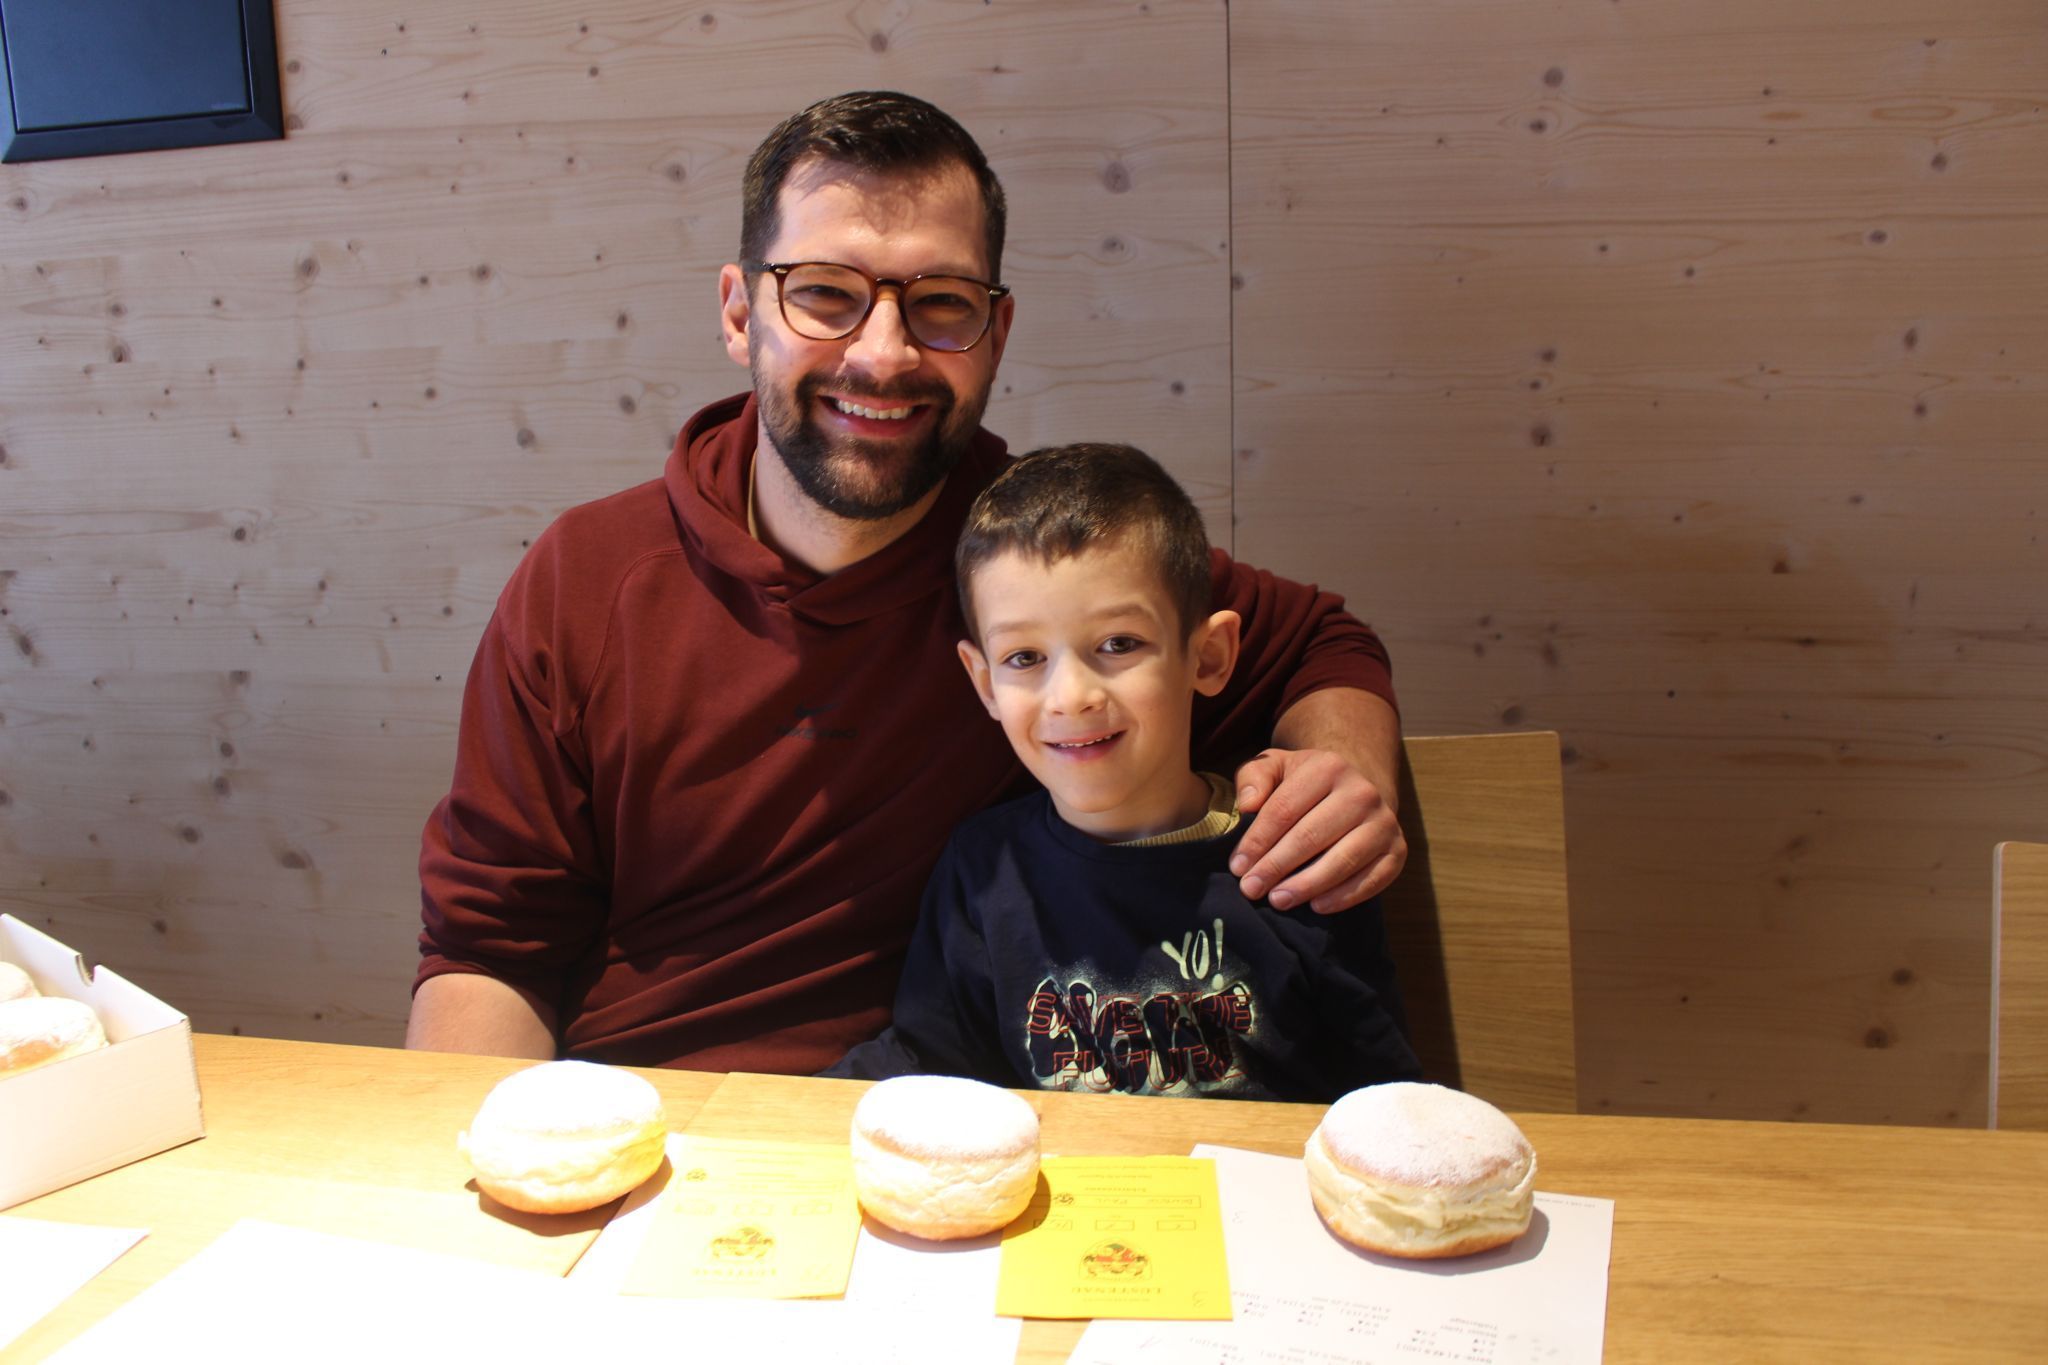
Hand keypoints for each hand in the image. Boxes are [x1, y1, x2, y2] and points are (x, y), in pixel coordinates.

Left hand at [1229, 747, 1405, 913]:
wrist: (1354, 791)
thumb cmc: (1303, 784)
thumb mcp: (1275, 768)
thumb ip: (1254, 778)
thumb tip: (1248, 804)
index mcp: (1328, 767)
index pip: (1284, 810)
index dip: (1257, 841)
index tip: (1237, 866)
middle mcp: (1362, 792)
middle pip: (1310, 836)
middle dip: (1276, 866)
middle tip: (1251, 890)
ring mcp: (1384, 822)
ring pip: (1342, 860)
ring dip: (1307, 885)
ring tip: (1278, 900)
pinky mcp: (1397, 850)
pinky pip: (1372, 879)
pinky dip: (1344, 896)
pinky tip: (1317, 906)